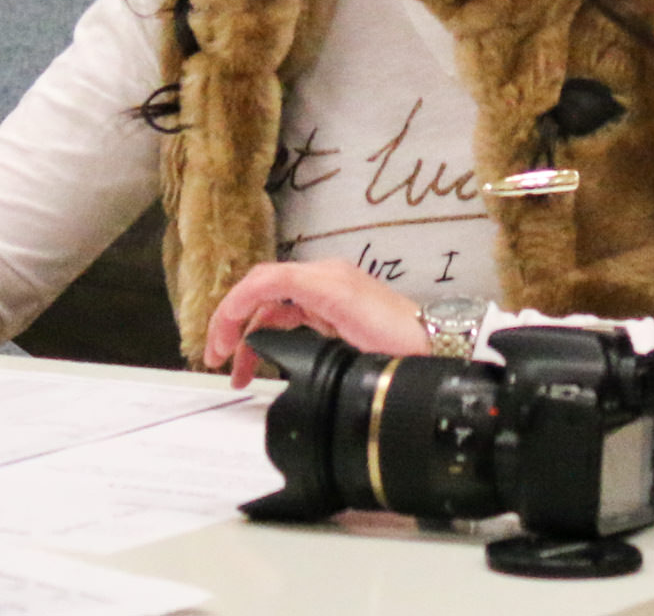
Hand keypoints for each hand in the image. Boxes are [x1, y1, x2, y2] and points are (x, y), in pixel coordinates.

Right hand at [202, 260, 431, 387]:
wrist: (438, 346)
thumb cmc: (402, 343)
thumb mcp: (349, 340)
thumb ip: (300, 328)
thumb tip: (260, 339)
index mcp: (324, 280)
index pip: (264, 280)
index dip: (234, 307)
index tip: (220, 340)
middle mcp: (323, 279)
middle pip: (262, 293)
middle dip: (233, 324)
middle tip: (216, 358)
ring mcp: (328, 293)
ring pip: (274, 308)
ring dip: (251, 336)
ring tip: (238, 373)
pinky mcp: (333, 309)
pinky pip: (290, 316)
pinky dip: (271, 336)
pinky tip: (264, 360)